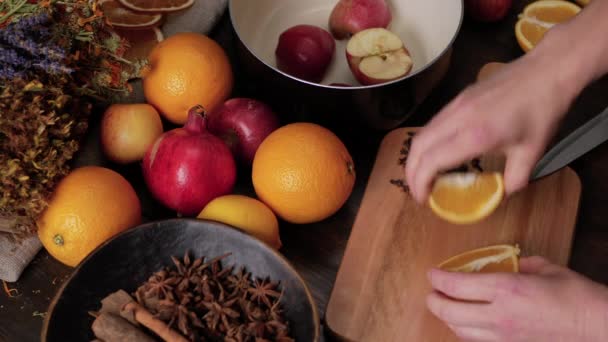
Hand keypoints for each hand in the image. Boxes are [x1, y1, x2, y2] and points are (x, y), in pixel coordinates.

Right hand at [405, 53, 570, 202]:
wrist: (547, 71)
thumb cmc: (542, 111)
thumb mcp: (533, 153)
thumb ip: (513, 180)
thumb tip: (501, 194)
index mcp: (475, 135)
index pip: (432, 161)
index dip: (420, 183)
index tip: (424, 199)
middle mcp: (458, 119)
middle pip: (418, 147)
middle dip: (412, 172)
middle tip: (419, 190)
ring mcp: (455, 105)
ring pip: (422, 133)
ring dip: (417, 156)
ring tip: (425, 174)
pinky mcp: (459, 98)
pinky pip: (433, 123)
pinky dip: (427, 142)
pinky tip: (439, 152)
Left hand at [426, 256, 607, 340]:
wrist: (597, 329)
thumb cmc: (577, 298)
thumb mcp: (546, 269)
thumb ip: (521, 264)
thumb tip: (510, 263)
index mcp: (506, 289)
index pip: (456, 286)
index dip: (438, 279)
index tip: (432, 273)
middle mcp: (499, 315)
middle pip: (449, 312)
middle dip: (433, 301)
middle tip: (431, 292)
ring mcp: (503, 337)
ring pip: (458, 331)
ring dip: (446, 318)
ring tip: (444, 307)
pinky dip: (464, 332)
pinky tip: (465, 324)